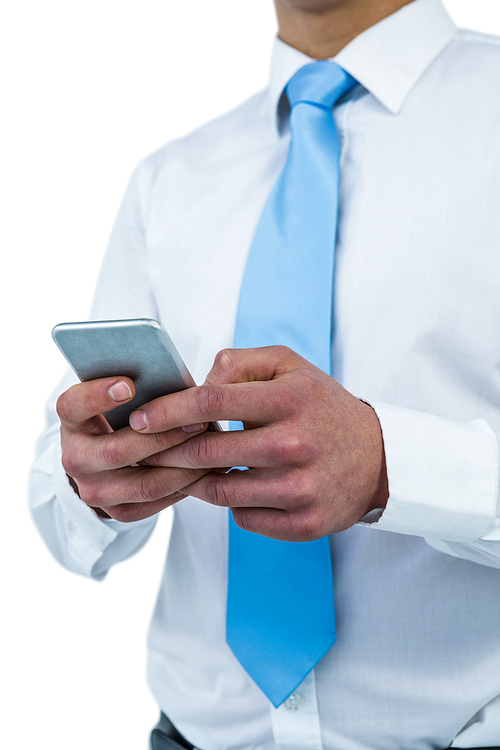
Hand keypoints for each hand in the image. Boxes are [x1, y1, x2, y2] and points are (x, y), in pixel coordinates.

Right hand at [56, 377, 210, 521]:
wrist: (108, 458)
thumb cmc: (123, 414)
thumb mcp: (118, 396)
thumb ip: (136, 386)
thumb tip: (177, 383)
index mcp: (72, 421)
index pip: (73, 406)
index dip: (98, 396)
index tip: (129, 384)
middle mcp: (75, 458)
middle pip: (117, 452)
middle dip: (163, 436)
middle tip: (199, 420)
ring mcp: (94, 490)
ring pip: (145, 483)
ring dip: (184, 464)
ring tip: (211, 447)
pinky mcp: (118, 511)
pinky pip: (157, 500)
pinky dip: (185, 484)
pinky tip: (206, 467)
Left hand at [129, 346, 387, 540]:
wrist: (378, 457)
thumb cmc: (322, 406)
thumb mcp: (290, 366)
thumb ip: (240, 362)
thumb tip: (199, 382)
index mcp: (288, 400)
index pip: (211, 402)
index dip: (167, 411)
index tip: (138, 419)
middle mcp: (294, 445)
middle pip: (207, 452)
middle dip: (166, 452)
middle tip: (146, 451)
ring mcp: (301, 488)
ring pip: (220, 491)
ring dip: (194, 481)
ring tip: (186, 470)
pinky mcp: (306, 523)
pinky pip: (244, 518)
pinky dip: (231, 504)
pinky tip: (234, 488)